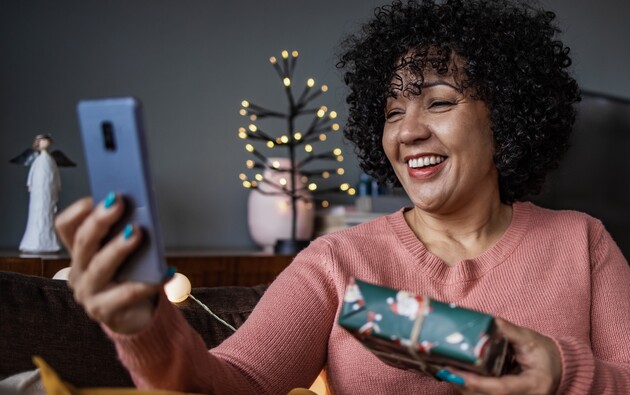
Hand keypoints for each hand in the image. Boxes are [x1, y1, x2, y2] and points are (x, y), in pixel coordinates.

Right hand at [55, 195, 161, 333]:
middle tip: (118, 202)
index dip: (78, 211)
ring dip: (118, 247)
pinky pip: (127, 294)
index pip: (66, 227)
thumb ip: (125, 234)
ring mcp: (88, 293)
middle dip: (100, 220)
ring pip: (100, 266)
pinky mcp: (104, 311)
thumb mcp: (125, 253)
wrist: (136, 316)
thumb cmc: (131, 277)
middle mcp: (78, 271)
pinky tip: (166, 273)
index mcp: (81, 252)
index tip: (98, 196)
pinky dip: (149, 282)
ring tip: (135, 233)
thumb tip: (140, 210)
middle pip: (83, 242)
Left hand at [444, 318, 561, 394]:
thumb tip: (490, 320)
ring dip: (465, 387)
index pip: (502, 388)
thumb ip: (510, 331)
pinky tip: (458, 375)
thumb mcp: (530, 339)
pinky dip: (470, 387)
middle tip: (445, 369)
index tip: (458, 374)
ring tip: (447, 370)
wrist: (559, 368)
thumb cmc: (545, 353)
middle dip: (465, 386)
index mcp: (533, 384)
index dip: (478, 383)